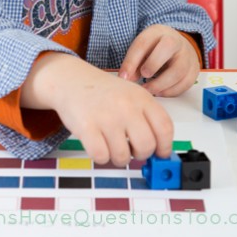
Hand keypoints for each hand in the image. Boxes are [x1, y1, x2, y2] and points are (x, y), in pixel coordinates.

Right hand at [21, 53, 172, 165]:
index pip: (165, 128)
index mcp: (141, 97)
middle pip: (146, 146)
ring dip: (118, 157)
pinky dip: (100, 157)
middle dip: (140, 154)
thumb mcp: (131, 95)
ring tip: (111, 144)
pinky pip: (101, 157)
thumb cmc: (103, 91)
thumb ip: (147, 118)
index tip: (160, 154)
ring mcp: (106, 116)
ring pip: (123, 156)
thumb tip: (161, 151)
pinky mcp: (87, 127)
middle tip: (132, 149)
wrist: (71, 79)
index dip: (165, 147)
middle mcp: (126, 106)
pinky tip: (98, 144)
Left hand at [118, 25, 199, 96]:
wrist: (177, 46)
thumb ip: (133, 63)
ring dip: (161, 84)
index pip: (144, 42)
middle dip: (153, 64)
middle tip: (143, 77)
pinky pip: (185, 83)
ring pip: (178, 70)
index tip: (125, 76)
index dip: (132, 60)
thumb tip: (126, 79)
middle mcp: (175, 40)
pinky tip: (160, 92)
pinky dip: (171, 91)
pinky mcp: (194, 69)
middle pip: (168, 47)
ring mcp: (187, 55)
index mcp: (157, 32)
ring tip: (148, 89)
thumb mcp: (142, 49)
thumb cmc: (155, 49)